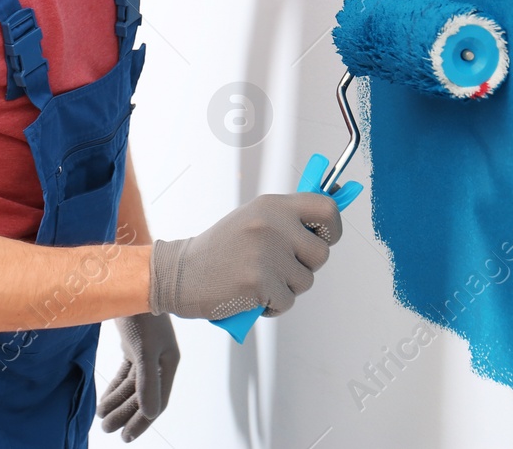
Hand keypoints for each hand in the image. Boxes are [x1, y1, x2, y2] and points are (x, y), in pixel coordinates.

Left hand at [97, 312, 178, 441]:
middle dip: (124, 414)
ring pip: (131, 386)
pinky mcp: (133, 345)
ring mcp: (146, 353)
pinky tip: (104, 399)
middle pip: (142, 396)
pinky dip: (115, 387)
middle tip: (107, 429)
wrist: (130, 281)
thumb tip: (150, 412)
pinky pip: (125, 374)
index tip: (127, 437)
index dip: (142, 421)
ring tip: (101, 417)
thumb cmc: (141, 312)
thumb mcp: (144, 349)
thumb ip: (147, 382)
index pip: (157, 401)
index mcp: (168, 363)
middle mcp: (159, 360)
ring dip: (117, 402)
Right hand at [148, 191, 341, 320]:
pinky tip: (251, 295)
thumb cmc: (221, 250)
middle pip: (322, 253)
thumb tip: (329, 223)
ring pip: (305, 282)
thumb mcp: (253, 220)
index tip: (320, 239)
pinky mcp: (258, 282)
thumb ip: (287, 221)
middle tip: (276, 266)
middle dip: (305, 267)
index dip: (331, 228)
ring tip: (258, 280)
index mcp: (272, 205)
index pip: (327, 209)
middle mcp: (272, 224)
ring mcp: (265, 253)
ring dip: (286, 288)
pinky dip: (272, 306)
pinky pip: (287, 302)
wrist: (180, 274)